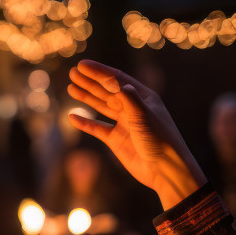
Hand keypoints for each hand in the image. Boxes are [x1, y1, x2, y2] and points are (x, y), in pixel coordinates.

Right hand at [67, 60, 206, 209]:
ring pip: (101, 106)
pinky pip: (97, 128)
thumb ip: (131, 99)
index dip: (99, 72)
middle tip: (73, 72)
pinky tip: (73, 116)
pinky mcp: (117, 140)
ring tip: (71, 87)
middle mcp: (132, 108)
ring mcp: (124, 124)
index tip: (82, 65)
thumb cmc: (160, 140)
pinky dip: (85, 122)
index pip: (117, 80)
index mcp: (143, 98)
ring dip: (87, 97)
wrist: (164, 170)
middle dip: (90, 81)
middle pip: (107, 91)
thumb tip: (121, 83)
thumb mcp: (145, 116)